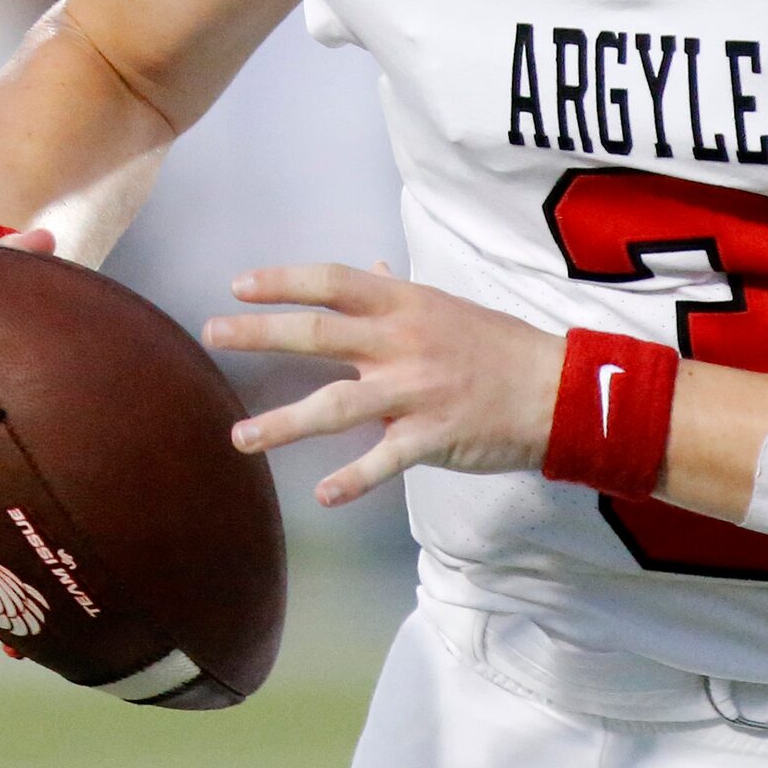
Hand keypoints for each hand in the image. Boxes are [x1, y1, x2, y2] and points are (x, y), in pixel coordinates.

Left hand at [205, 263, 563, 509]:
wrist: (555, 389)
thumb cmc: (497, 346)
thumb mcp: (447, 307)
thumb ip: (401, 296)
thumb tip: (370, 273)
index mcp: (406, 305)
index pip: (334, 283)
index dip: (285, 281)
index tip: (239, 284)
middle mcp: (404, 342)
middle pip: (320, 334)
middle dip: (260, 333)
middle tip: (212, 333)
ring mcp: (416, 391)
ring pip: (337, 405)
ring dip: (283, 422)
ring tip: (238, 437)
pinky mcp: (432, 436)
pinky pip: (384, 460)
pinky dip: (354, 479)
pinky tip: (323, 495)